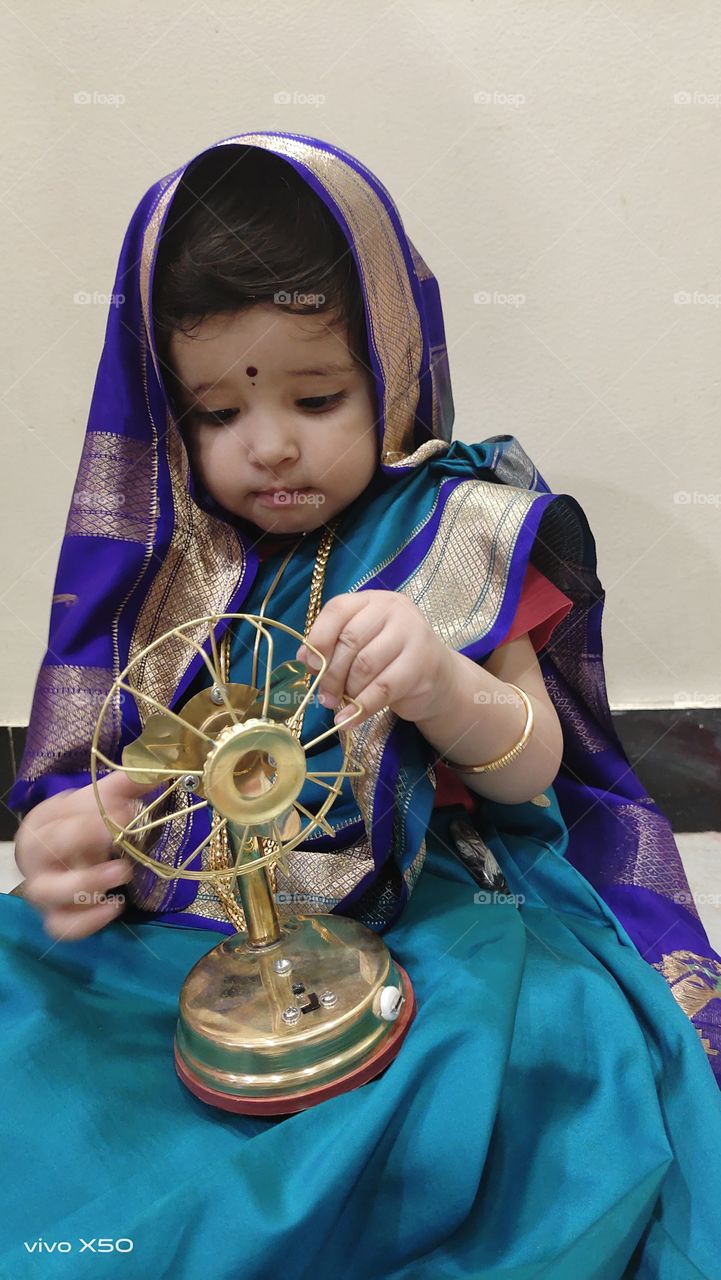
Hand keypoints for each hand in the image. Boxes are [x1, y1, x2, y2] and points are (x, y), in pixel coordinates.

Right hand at [14, 769, 157, 941]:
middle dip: (82, 839)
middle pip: (45, 850)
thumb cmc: (84, 826)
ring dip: (86, 883)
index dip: (89, 815)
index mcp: (42, 823)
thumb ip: (127, 784)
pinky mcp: (55, 917)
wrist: (72, 859)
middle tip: (119, 836)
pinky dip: (86, 921)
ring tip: (123, 872)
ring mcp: (43, 890)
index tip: (125, 811)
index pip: (56, 816)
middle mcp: (34, 857)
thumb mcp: (103, 802)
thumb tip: (158, 769)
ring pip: (50, 892)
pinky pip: (62, 927)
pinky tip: (114, 906)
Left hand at [294, 589, 453, 727]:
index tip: (311, 666)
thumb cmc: (391, 658)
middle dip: (331, 673)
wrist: (439, 677)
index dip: (318, 639)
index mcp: (372, 601)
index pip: (337, 610)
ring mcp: (412, 635)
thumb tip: (304, 658)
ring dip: (347, 691)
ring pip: (365, 666)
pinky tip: (348, 719)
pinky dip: (360, 708)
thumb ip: (333, 646)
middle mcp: (394, 611)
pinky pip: (382, 689)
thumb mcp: (361, 645)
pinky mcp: (422, 664)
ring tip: (342, 705)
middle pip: (350, 641)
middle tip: (325, 696)